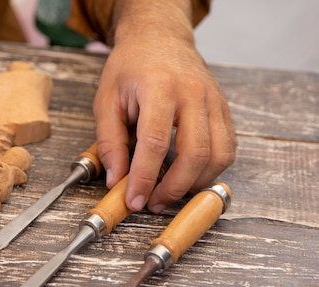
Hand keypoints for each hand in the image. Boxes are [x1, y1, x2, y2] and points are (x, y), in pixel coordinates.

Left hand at [94, 2, 235, 212]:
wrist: (158, 37)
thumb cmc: (130, 67)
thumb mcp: (106, 101)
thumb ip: (110, 142)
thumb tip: (117, 180)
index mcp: (160, 88)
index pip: (155, 143)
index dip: (144, 178)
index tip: (134, 200)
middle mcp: (194, 93)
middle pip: (195, 153)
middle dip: (174, 188)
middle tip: (153, 202)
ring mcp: (214, 101)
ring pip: (219, 155)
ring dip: (195, 183)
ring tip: (170, 192)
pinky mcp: (223, 109)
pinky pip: (227, 148)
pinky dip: (210, 169)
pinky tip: (188, 175)